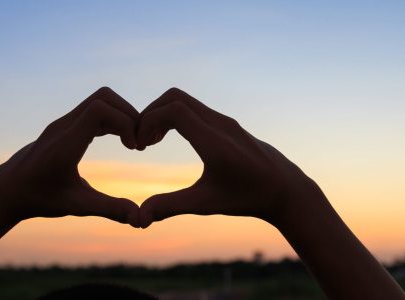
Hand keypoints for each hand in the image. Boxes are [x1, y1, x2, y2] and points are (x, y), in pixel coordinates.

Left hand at [0, 87, 139, 226]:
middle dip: (129, 115)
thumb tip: (140, 220)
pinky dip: (113, 119)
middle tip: (138, 143)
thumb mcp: (77, 206)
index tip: (134, 148)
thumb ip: (110, 209)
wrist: (7, 190)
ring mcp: (63, 123)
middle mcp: (63, 126)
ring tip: (132, 143)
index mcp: (65, 144)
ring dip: (122, 116)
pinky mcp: (65, 125)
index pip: (99, 109)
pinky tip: (121, 141)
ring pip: (100, 99)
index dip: (125, 122)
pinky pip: (94, 109)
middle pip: (104, 97)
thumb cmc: (39, 199)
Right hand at [136, 88, 314, 227]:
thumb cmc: (248, 198)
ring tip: (152, 141)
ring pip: (185, 101)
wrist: (286, 190)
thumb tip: (140, 218)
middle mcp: (220, 124)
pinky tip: (171, 139)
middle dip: (151, 113)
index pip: (174, 110)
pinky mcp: (228, 124)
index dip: (149, 121)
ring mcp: (225, 121)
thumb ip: (171, 206)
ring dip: (163, 115)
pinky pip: (195, 109)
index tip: (140, 144)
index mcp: (214, 141)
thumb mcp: (206, 204)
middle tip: (141, 140)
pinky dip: (176, 117)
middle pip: (175, 97)